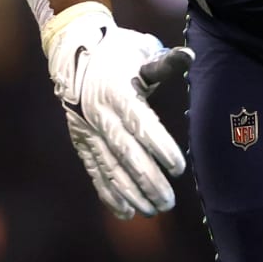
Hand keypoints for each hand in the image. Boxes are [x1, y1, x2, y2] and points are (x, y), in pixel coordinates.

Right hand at [43, 2, 188, 218]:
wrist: (73, 50)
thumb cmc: (118, 52)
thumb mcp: (141, 49)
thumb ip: (165, 62)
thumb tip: (189, 56)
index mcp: (118, 91)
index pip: (140, 124)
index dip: (159, 146)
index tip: (179, 168)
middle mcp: (100, 114)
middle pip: (125, 153)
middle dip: (147, 179)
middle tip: (169, 202)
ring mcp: (88, 130)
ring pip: (109, 167)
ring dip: (130, 192)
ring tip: (152, 210)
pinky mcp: (81, 141)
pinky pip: (95, 171)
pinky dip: (108, 193)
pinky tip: (125, 211)